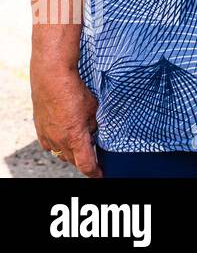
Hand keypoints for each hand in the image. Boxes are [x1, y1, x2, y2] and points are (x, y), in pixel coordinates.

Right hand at [31, 61, 100, 177]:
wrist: (51, 78)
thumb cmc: (74, 91)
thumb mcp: (94, 108)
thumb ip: (95, 124)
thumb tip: (95, 132)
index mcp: (75, 137)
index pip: (86, 164)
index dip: (95, 172)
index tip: (101, 174)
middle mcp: (59, 140)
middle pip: (73, 160)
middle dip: (84, 160)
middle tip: (94, 156)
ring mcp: (47, 135)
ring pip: (61, 153)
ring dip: (71, 153)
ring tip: (81, 145)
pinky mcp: (40, 129)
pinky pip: (50, 144)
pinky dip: (59, 144)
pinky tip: (65, 137)